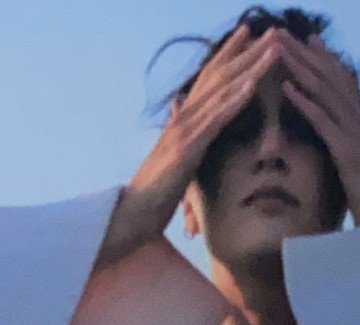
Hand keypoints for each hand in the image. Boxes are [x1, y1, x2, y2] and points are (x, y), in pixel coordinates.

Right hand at [97, 24, 279, 266]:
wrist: (131, 214)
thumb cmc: (151, 191)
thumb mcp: (167, 154)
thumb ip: (176, 128)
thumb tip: (177, 105)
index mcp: (180, 120)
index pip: (206, 79)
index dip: (227, 54)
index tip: (246, 32)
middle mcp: (182, 118)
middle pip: (218, 77)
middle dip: (246, 51)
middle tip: (271, 29)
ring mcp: (184, 132)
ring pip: (221, 92)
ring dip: (250, 68)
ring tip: (273, 48)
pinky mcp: (187, 149)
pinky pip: (216, 120)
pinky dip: (235, 100)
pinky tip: (252, 83)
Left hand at [279, 31, 359, 221]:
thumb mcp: (355, 165)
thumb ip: (346, 146)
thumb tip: (335, 135)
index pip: (340, 83)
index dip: (323, 59)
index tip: (305, 40)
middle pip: (330, 79)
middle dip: (304, 54)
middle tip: (280, 33)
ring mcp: (356, 133)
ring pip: (326, 93)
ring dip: (300, 68)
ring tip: (277, 50)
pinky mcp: (349, 151)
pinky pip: (325, 122)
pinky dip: (306, 103)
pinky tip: (288, 90)